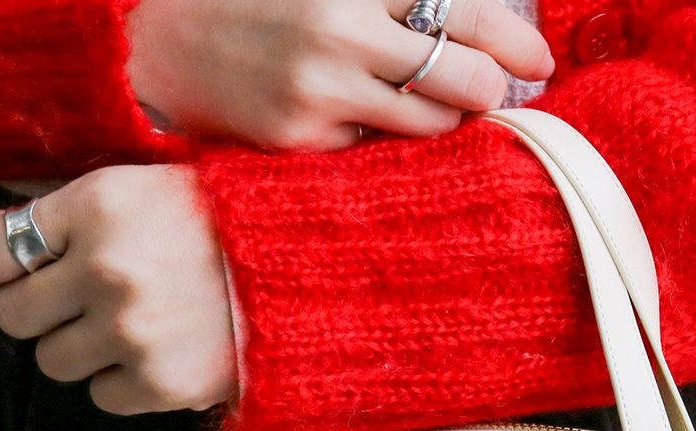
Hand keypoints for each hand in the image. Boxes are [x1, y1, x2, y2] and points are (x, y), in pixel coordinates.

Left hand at [0, 167, 237, 417]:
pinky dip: (124, 383)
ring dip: (84, 351)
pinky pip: (103, 396)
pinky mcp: (160, 382)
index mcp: (96, 207)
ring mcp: (130, 331)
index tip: (34, 275)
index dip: (8, 268)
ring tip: (131, 332)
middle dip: (44, 314)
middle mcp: (105, 269)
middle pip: (15, 316)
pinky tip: (159, 356)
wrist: (310, 275)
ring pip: (54, 361)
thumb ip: (64, 214)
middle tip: (83, 308)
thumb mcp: (142, 192)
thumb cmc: (227, 228)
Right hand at [125, 0, 554, 150]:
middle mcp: (341, 29)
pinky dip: (391, 141)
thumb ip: (389, 1)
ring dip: (449, 121)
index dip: (513, 38)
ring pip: (431, 126)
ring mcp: (323, 89)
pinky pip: (379, 150)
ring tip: (441, 110)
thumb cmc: (251, 6)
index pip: (460, 9)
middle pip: (462, 74)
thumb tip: (458, 22)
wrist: (157, 44)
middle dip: (495, 89)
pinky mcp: (304, 139)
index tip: (539, 60)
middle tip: (502, 94)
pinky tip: (375, 125)